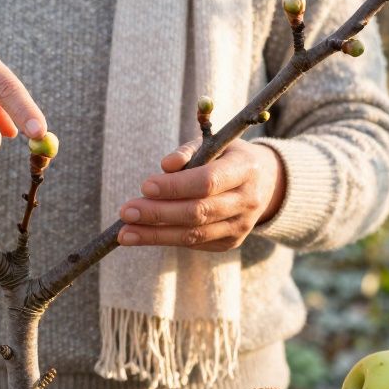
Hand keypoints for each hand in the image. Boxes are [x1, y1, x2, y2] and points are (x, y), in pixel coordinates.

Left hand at [116, 140, 286, 251]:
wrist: (264, 183)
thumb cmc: (227, 158)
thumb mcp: (213, 145)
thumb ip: (188, 152)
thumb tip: (165, 166)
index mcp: (246, 169)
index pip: (208, 181)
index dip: (175, 186)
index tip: (145, 186)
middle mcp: (247, 201)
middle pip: (198, 212)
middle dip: (158, 214)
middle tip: (125, 211)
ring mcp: (241, 226)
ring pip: (193, 235)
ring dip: (155, 235)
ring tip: (124, 233)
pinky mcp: (231, 243)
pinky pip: (195, 244)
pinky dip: (166, 239)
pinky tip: (142, 236)